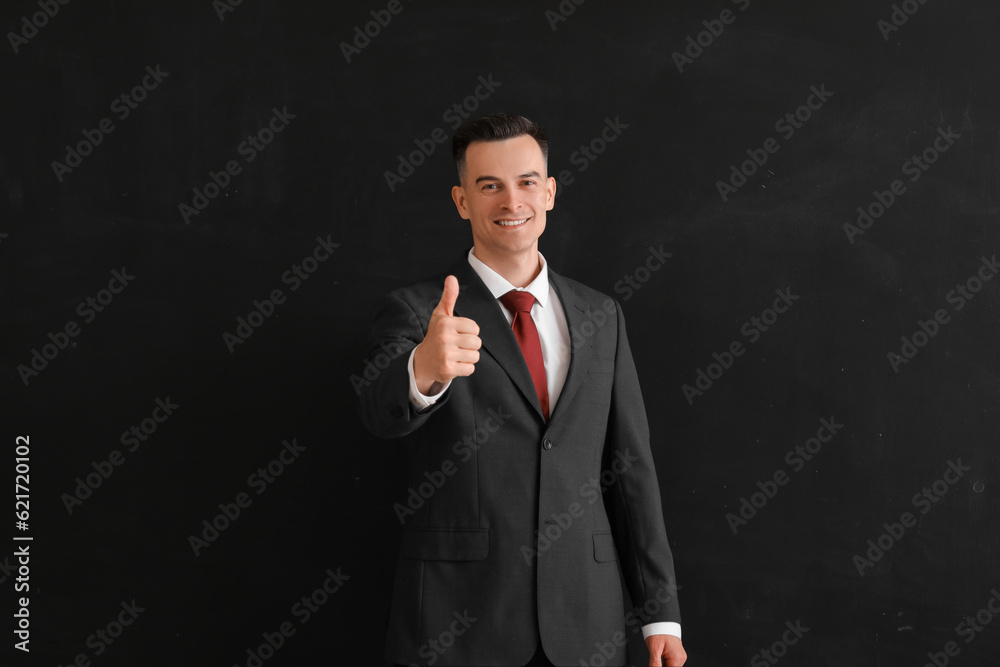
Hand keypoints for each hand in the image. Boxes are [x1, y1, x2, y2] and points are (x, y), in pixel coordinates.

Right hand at [413, 275, 481, 394]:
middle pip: (477, 343)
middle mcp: (444, 337)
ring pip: (475, 356)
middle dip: (470, 346)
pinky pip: (470, 369)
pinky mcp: (448, 369)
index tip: (457, 334)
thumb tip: (451, 277)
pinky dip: (465, 369)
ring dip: (468, 357)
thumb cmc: (436, 335)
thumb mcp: (441, 315)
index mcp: (446, 323)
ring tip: (455, 355)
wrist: (422, 361)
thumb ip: (449, 297)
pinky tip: (454, 365)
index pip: (475, 328)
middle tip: (456, 346)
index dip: (469, 332)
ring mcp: (446, 354)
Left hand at [646, 634, 685, 665]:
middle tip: (655, 661)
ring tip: (657, 656)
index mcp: (677, 658)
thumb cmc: (659, 631)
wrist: (661, 621)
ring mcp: (679, 655)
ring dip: (663, 665)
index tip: (655, 665)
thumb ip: (655, 663)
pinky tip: (659, 657)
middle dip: (662, 666)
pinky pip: (671, 662)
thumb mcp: (654, 649)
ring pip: (671, 666)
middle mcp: (680, 658)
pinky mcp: (677, 653)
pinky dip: (664, 662)